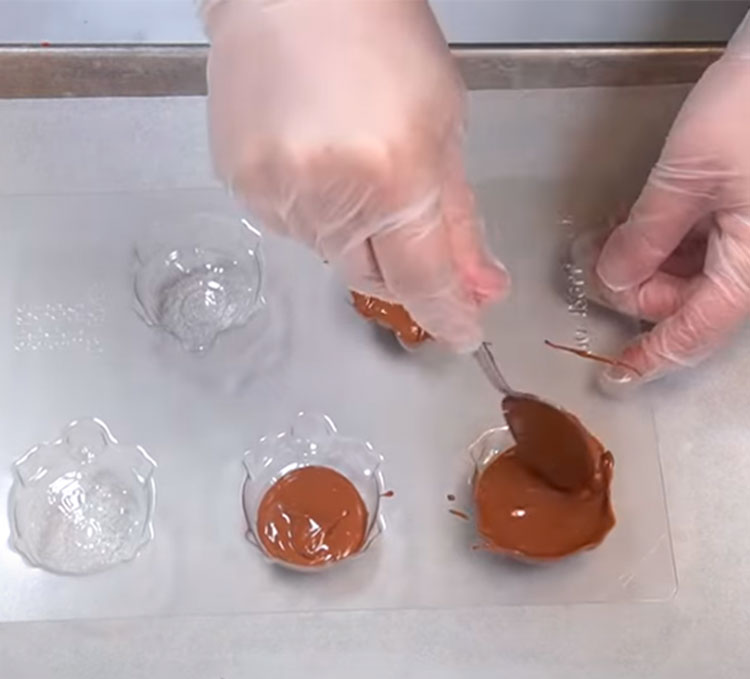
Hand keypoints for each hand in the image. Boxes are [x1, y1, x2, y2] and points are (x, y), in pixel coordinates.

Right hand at [204, 0, 507, 351]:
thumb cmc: (382, 36)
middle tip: (408, 228)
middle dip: (400, 268)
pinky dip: (315, 210)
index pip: (423, 280)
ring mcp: (278, 193)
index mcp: (394, 177)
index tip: (463, 334)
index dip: (447, 314)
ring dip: (354, 231)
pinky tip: (317, 159)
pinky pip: (291, 226)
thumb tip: (479, 285)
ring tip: (352, 162)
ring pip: (330, 253)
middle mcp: (330, 197)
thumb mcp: (444, 124)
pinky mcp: (242, 185)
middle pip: (373, 279)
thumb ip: (459, 218)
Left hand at [592, 14, 749, 390]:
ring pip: (687, 274)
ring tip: (604, 238)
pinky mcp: (744, 213)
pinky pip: (697, 245)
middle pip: (684, 301)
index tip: (615, 375)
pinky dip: (660, 241)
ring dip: (641, 262)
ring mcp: (749, 237)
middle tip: (590, 259)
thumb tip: (612, 281)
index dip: (652, 356)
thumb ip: (646, 236)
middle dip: (633, 286)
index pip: (695, 331)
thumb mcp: (688, 177)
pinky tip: (633, 225)